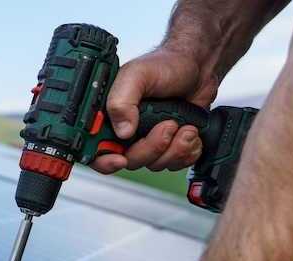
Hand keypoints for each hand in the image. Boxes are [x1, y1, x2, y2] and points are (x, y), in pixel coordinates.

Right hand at [91, 48, 218, 173]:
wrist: (198, 67)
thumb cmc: (166, 65)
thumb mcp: (137, 74)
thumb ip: (122, 100)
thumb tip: (122, 130)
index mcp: (110, 116)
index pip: (95, 149)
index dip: (104, 160)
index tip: (120, 159)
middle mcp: (126, 131)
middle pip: (129, 161)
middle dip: (152, 148)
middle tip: (167, 126)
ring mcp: (148, 140)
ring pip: (154, 164)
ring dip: (174, 148)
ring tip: (183, 124)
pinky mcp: (169, 145)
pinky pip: (174, 164)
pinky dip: (186, 152)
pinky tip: (189, 132)